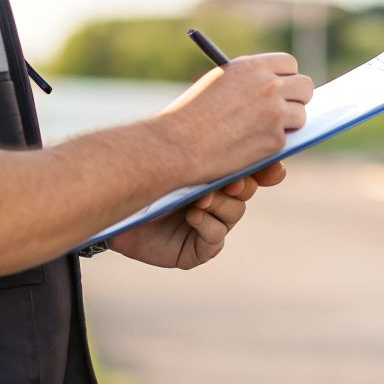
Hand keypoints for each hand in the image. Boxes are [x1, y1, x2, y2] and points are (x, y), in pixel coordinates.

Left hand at [107, 161, 286, 268]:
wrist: (113, 203)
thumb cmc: (144, 177)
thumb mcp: (180, 157)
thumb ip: (210, 149)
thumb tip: (244, 135)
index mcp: (216, 174)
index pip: (252, 170)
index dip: (265, 169)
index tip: (271, 167)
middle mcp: (218, 199)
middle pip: (247, 189)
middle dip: (241, 183)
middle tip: (230, 179)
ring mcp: (210, 225)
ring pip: (235, 212)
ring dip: (220, 203)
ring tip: (201, 197)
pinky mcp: (199, 249)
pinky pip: (216, 236)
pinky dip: (208, 224)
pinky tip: (193, 216)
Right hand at [156, 53, 312, 182]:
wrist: (177, 144)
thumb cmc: (190, 115)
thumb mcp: (218, 83)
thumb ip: (248, 81)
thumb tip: (275, 87)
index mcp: (252, 67)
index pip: (289, 64)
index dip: (287, 77)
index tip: (283, 86)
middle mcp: (268, 85)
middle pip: (305, 87)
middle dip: (298, 98)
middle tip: (288, 108)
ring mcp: (275, 113)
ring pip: (301, 115)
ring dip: (289, 123)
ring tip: (264, 130)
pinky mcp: (276, 140)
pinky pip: (287, 139)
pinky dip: (273, 144)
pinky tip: (251, 145)